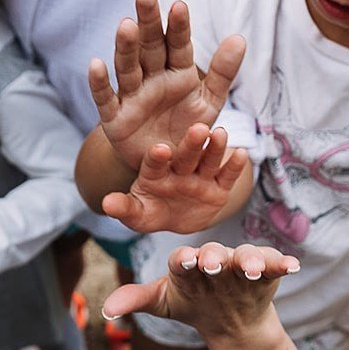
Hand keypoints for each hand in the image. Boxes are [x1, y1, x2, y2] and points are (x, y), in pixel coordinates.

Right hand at [89, 0, 244, 170]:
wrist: (167, 168)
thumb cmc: (187, 131)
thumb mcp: (209, 104)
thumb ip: (223, 73)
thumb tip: (240, 38)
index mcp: (177, 72)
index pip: (178, 43)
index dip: (178, 26)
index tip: (179, 5)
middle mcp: (152, 78)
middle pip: (149, 46)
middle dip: (147, 20)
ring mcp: (131, 96)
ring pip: (127, 67)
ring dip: (125, 46)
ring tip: (126, 25)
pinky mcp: (114, 119)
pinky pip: (105, 99)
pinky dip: (99, 83)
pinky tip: (96, 64)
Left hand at [102, 127, 249, 233]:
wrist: (175, 220)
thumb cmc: (150, 213)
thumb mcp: (137, 215)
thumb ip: (124, 208)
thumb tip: (106, 204)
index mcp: (155, 171)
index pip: (155, 162)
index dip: (158, 157)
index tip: (160, 150)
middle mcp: (179, 169)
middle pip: (185, 155)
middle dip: (192, 143)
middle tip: (199, 129)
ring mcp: (200, 176)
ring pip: (208, 159)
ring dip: (215, 147)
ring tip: (221, 133)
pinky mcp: (219, 187)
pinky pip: (227, 176)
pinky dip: (234, 166)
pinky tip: (242, 153)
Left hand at [102, 242, 299, 343]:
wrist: (228, 320)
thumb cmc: (190, 302)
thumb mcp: (162, 303)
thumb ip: (135, 301)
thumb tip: (105, 310)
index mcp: (186, 263)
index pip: (181, 260)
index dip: (183, 261)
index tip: (184, 263)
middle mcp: (213, 257)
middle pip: (212, 254)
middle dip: (212, 258)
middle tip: (211, 263)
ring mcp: (239, 262)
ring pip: (244, 257)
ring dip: (249, 260)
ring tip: (252, 267)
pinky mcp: (265, 269)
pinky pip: (274, 264)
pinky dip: (282, 263)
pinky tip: (293, 266)